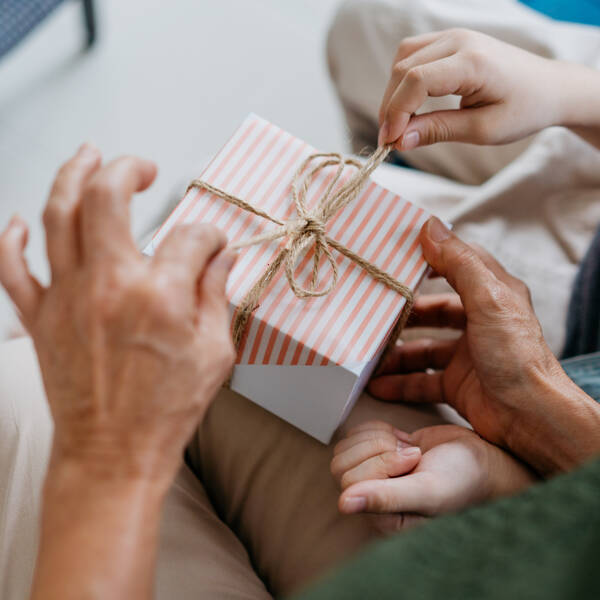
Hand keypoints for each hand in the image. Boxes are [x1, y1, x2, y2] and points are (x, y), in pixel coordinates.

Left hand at [0, 144, 235, 484]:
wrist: (114, 453)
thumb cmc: (166, 409)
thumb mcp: (215, 353)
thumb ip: (217, 295)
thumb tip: (222, 257)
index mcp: (159, 296)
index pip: (190, 236)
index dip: (209, 235)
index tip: (213, 245)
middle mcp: (108, 286)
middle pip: (106, 198)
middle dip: (128, 170)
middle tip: (142, 168)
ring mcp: (66, 298)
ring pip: (57, 216)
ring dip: (72, 176)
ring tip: (88, 156)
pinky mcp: (39, 318)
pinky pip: (11, 267)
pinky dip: (10, 239)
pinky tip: (20, 221)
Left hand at [331, 420, 533, 532]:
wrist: (483, 460)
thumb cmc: (462, 480)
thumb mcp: (428, 490)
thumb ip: (386, 498)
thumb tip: (344, 504)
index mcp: (382, 518)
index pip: (350, 482)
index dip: (381, 463)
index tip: (414, 461)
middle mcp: (373, 500)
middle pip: (341, 464)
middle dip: (379, 449)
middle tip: (411, 454)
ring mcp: (373, 476)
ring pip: (346, 447)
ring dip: (379, 439)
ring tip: (409, 449)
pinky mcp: (376, 454)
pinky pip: (357, 434)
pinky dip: (379, 429)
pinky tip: (403, 439)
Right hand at [369, 217, 599, 476]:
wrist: (532, 418)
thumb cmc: (515, 355)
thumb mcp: (487, 300)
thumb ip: (459, 263)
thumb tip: (430, 226)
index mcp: (492, 295)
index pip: (457, 267)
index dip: (429, 259)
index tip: (396, 257)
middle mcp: (479, 323)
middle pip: (433, 311)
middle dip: (403, 314)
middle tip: (373, 312)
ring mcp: (467, 356)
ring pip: (422, 349)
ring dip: (396, 352)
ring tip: (367, 354)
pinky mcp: (458, 385)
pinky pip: (421, 381)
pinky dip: (400, 383)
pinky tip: (377, 385)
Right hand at [378, 28, 598, 149]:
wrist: (549, 87)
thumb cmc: (523, 110)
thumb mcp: (482, 130)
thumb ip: (438, 131)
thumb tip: (399, 141)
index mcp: (473, 62)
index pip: (417, 80)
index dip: (396, 113)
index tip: (389, 143)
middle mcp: (460, 40)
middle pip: (404, 68)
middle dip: (390, 107)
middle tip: (390, 141)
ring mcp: (454, 36)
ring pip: (403, 58)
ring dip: (393, 93)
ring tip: (398, 124)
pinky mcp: (450, 40)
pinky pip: (413, 54)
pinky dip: (402, 80)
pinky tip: (408, 104)